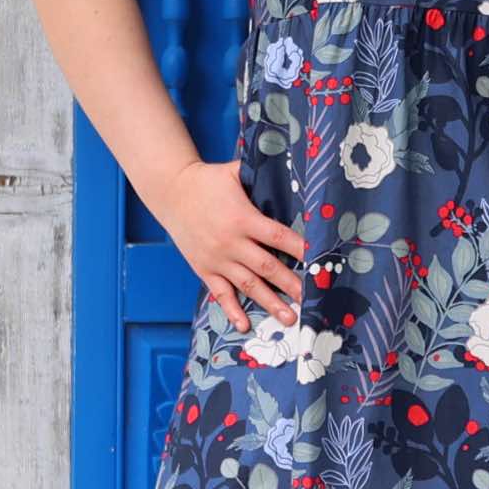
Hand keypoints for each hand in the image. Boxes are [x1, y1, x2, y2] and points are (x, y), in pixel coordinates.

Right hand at [157, 157, 306, 332]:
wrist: (170, 192)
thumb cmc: (208, 180)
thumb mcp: (235, 172)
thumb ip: (261, 173)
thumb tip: (289, 163)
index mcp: (243, 218)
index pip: (278, 237)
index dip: (299, 249)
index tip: (318, 261)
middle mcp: (231, 242)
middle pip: (267, 267)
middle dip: (291, 284)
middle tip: (312, 299)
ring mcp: (217, 259)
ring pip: (248, 286)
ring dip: (270, 303)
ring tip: (290, 318)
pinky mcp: (204, 269)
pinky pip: (220, 294)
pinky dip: (232, 310)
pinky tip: (245, 325)